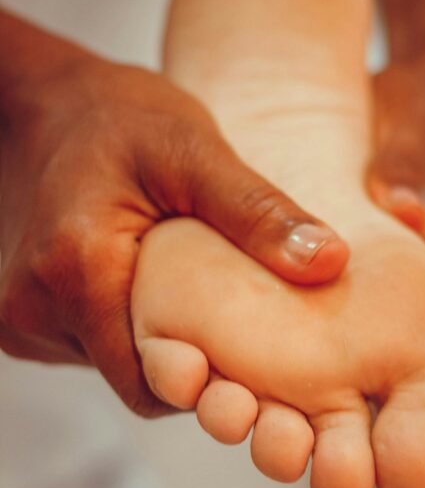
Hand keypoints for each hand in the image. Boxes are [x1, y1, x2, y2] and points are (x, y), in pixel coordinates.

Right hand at [0, 46, 347, 414]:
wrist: (47, 103)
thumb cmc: (120, 116)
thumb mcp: (195, 148)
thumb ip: (256, 210)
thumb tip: (331, 263)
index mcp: (75, 270)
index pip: (153, 382)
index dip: (213, 384)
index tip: (263, 372)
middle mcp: (35, 307)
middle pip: (138, 382)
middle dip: (198, 369)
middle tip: (252, 338)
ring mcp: (23, 318)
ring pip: (118, 368)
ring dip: (165, 349)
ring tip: (210, 310)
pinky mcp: (26, 319)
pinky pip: (96, 350)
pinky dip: (135, 332)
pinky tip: (165, 296)